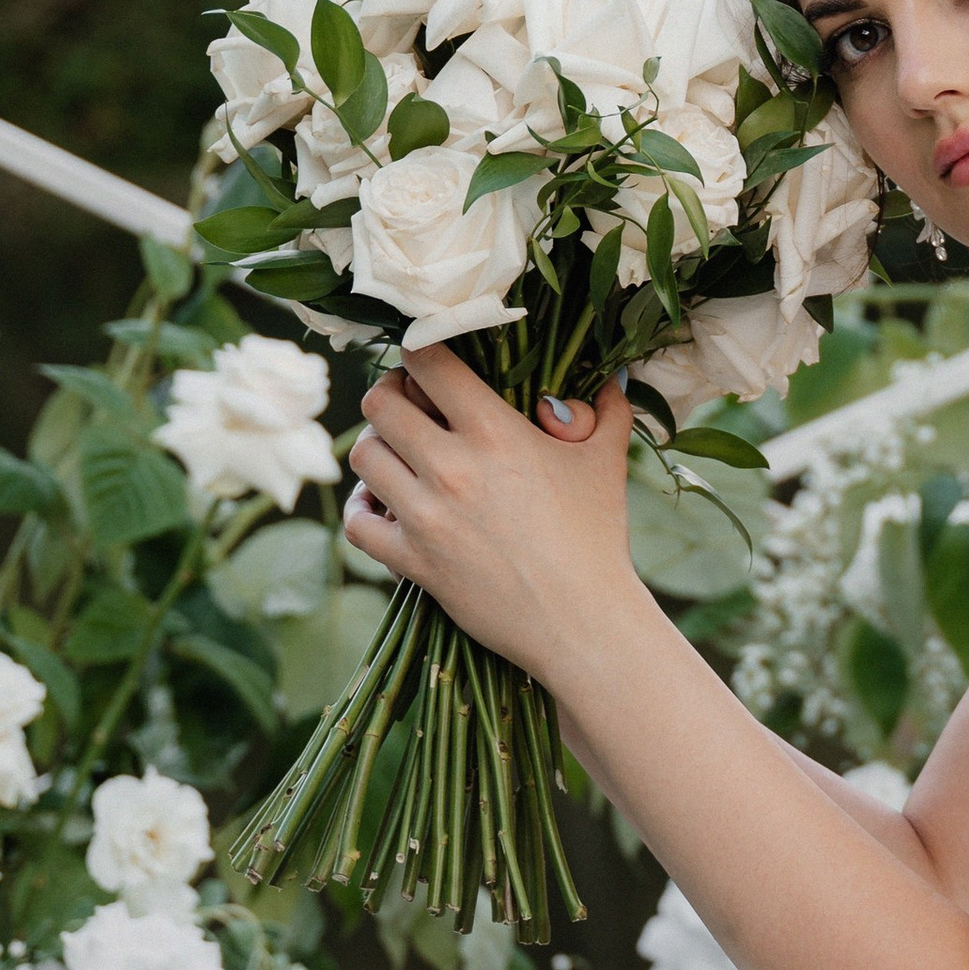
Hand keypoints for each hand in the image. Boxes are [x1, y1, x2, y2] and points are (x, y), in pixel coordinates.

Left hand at [342, 347, 646, 683]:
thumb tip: (611, 374)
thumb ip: (608, 410)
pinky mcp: (413, 560)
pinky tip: (381, 505)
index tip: (427, 359)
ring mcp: (426, 516)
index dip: (419, 349)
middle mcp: (452, 467)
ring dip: (376, 448)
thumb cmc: (599, 537)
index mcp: (496, 432)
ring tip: (397, 454)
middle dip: (389, 395)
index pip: (429, 362)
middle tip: (406, 404)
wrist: (584, 621)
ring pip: (363, 456)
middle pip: (380, 404)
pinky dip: (362, 509)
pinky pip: (358, 522)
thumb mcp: (607, 462)